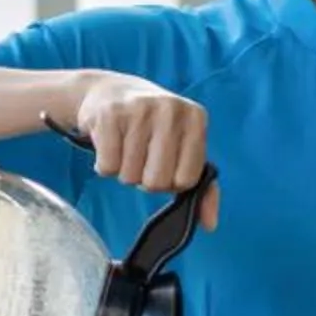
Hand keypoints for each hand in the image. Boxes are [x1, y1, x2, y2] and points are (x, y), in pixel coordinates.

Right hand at [68, 72, 218, 227]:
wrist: (111, 91)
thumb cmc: (153, 128)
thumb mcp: (184, 147)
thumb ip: (202, 186)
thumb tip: (210, 224)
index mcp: (195, 118)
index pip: (187, 180)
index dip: (172, 182)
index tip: (165, 165)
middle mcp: (170, 109)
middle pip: (157, 182)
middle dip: (146, 179)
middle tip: (143, 158)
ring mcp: (139, 109)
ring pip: (129, 176)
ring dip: (125, 171)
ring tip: (127, 148)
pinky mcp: (109, 115)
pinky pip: (107, 167)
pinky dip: (105, 166)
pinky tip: (111, 145)